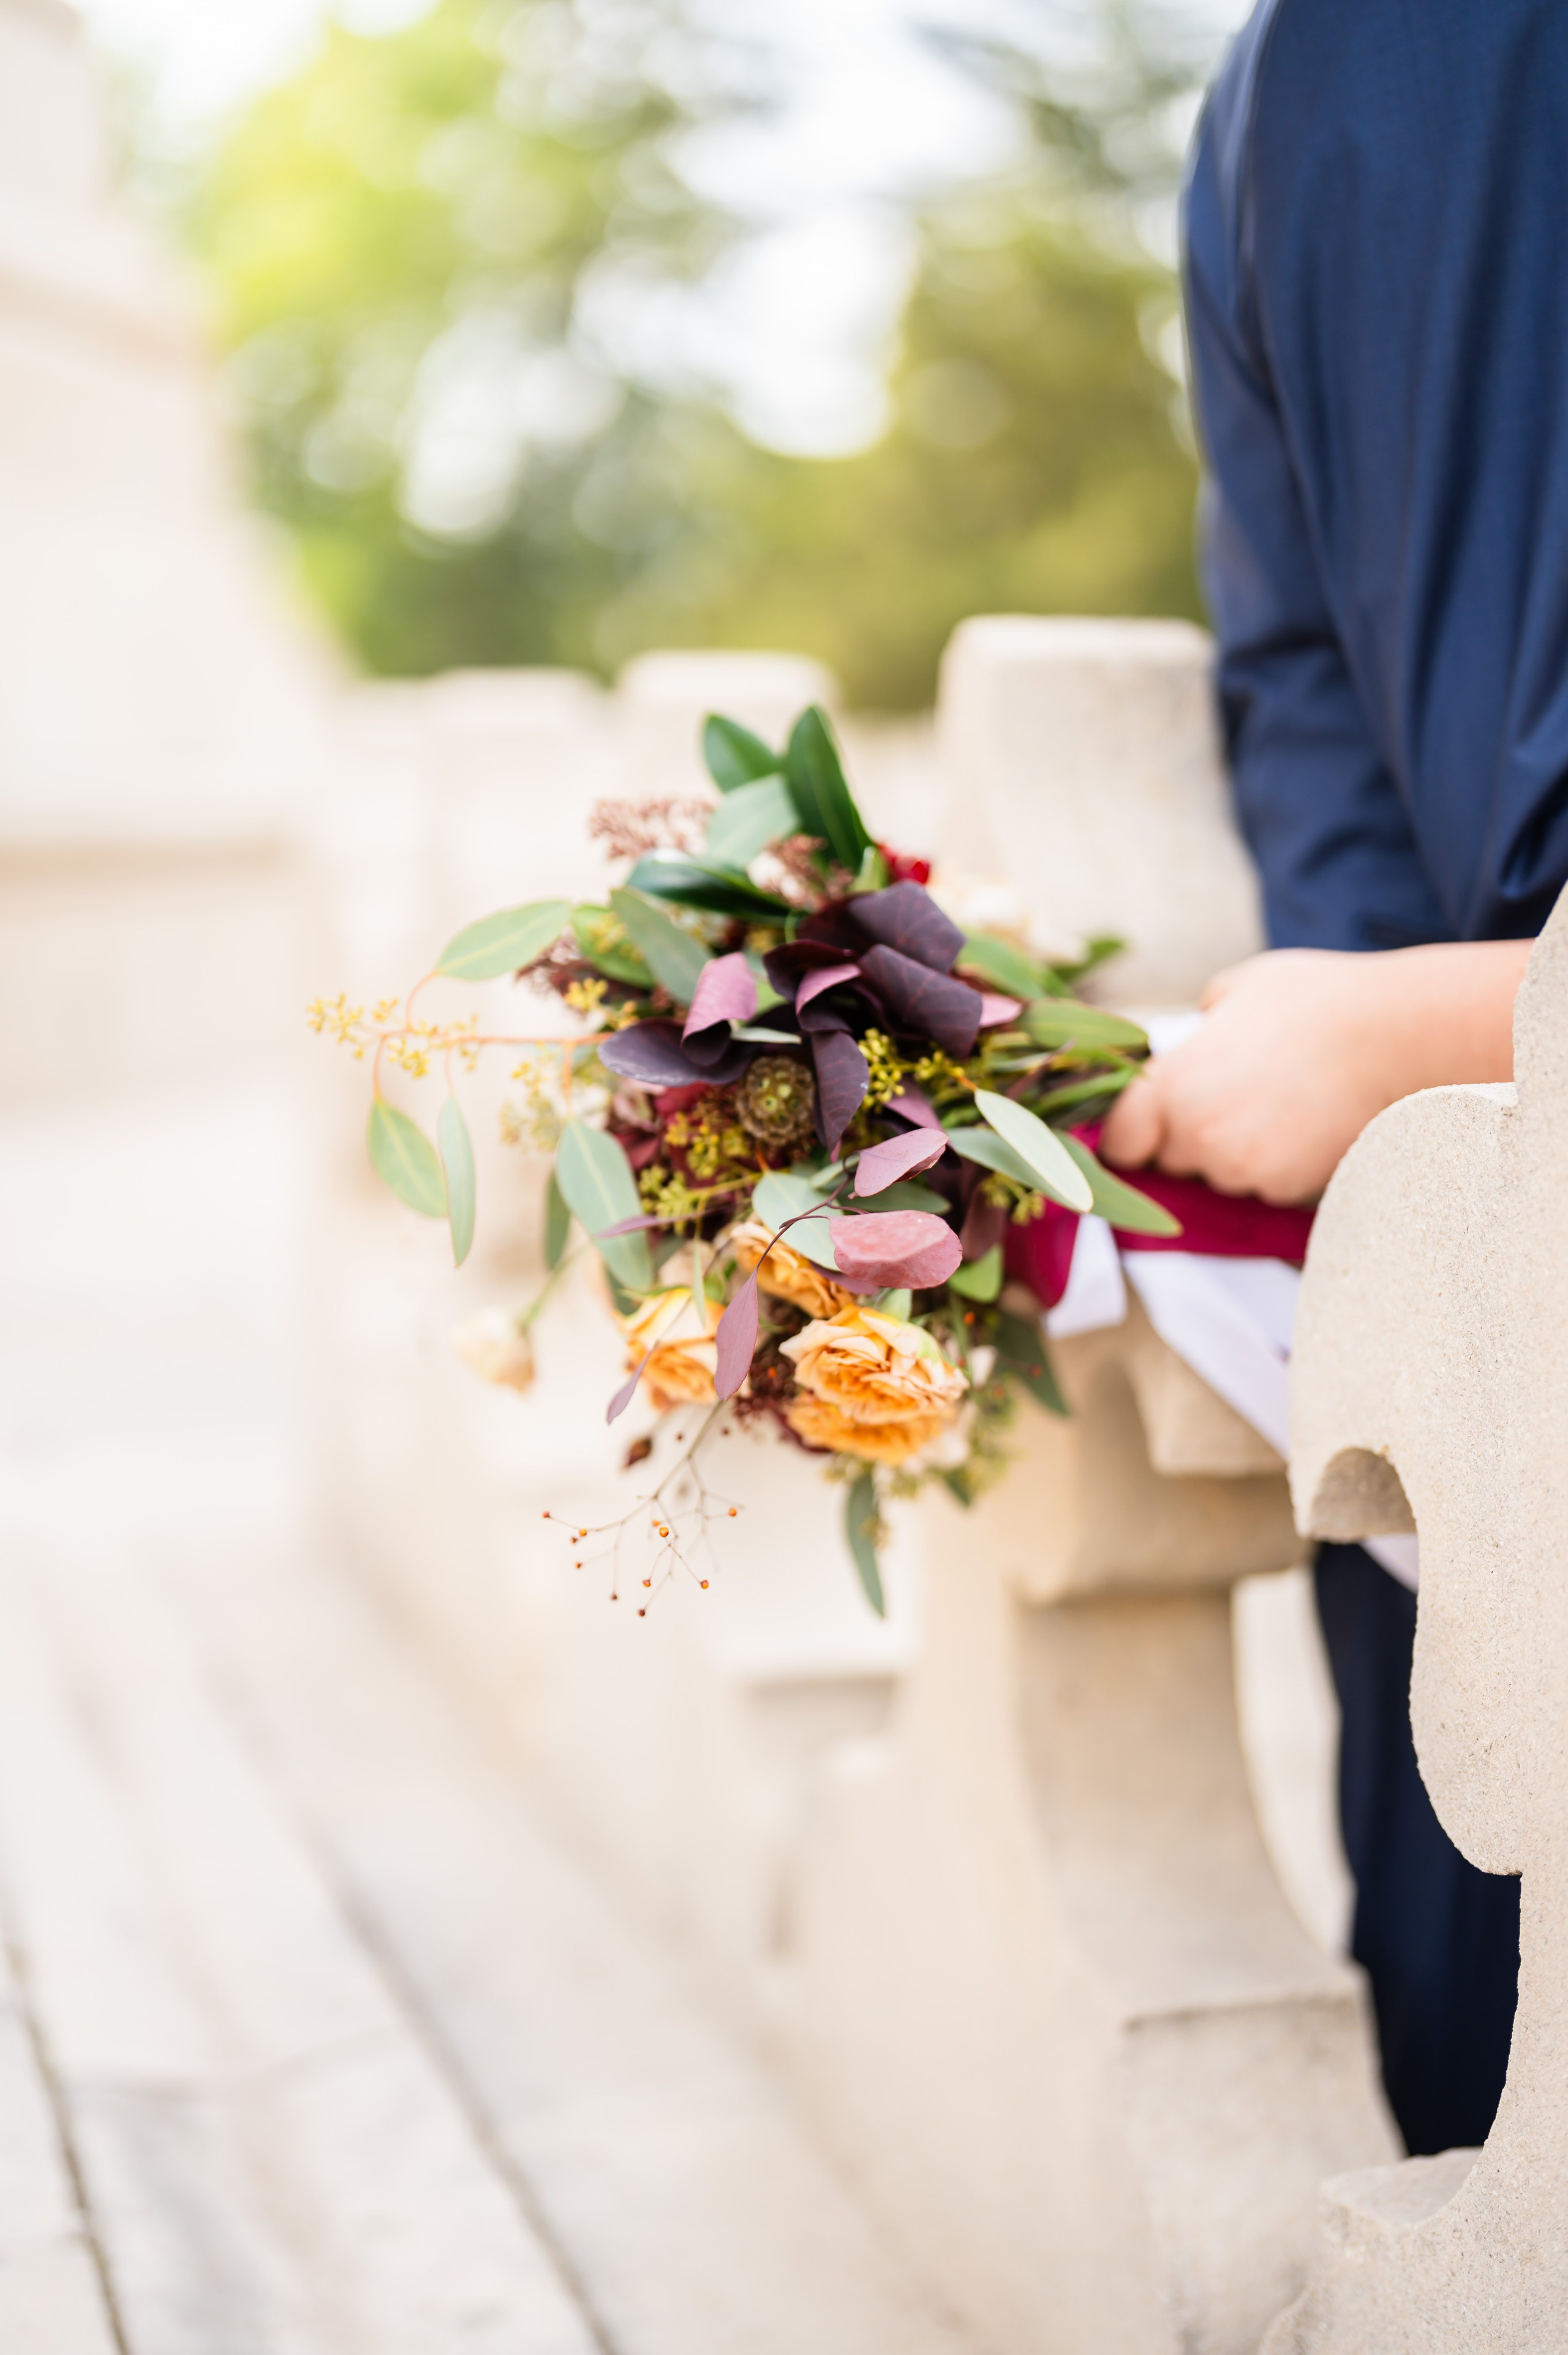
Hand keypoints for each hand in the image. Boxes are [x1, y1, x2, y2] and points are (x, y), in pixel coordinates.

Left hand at [1099, 941, 1529, 1203]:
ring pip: (1219, 1176)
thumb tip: (1192, 1039)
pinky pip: (1263, 1186)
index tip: (1149, 1124)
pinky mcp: (1285, 1190)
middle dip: (1189, 1138)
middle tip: (1235, 1097)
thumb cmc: (1315, 1001)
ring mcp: (1242, 1169)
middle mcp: (1197, 1136)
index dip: (1131, 1135)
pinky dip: (1276, 1166)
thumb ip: (1196, 1026)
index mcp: (1172, 1086)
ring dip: (1234, 1153)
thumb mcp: (1234, 990)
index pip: (1118, 1142)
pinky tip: (1305, 1124)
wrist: (1396, 1035)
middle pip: (1170, 1161)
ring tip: (1278, 1105)